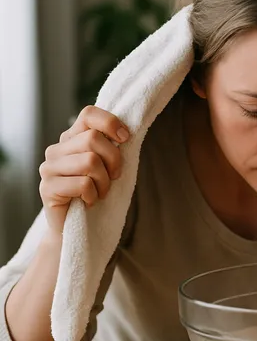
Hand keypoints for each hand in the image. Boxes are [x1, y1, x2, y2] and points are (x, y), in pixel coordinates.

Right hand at [39, 105, 128, 234]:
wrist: (75, 225)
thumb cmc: (96, 192)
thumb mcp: (107, 165)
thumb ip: (111, 146)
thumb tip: (126, 133)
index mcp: (72, 138)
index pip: (88, 114)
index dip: (110, 123)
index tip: (125, 139)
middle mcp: (57, 149)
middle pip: (93, 139)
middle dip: (114, 160)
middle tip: (114, 177)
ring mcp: (48, 168)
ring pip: (90, 161)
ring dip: (104, 182)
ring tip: (100, 192)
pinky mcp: (47, 188)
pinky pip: (83, 184)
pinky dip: (94, 195)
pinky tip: (89, 201)